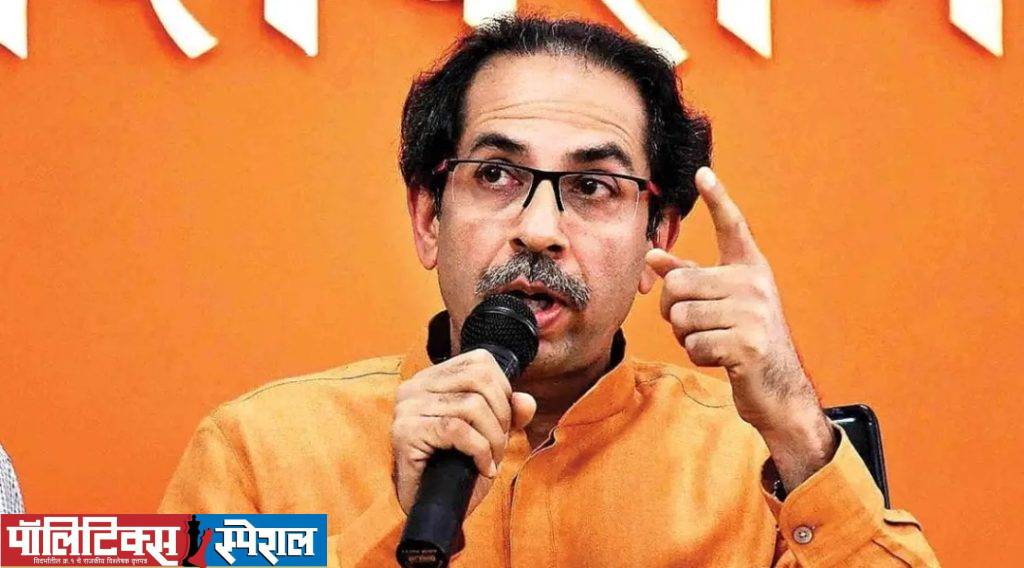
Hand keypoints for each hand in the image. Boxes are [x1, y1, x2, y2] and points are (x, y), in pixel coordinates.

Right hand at [390, 349, 536, 514]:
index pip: (480, 361)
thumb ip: (509, 413)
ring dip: (492, 438)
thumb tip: (526, 401)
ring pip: (472, 405)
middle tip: (498, 446)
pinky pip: (457, 429)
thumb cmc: (456, 468)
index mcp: (432, 378)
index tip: (502, 422)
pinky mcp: (405, 432)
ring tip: (489, 460)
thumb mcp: (489, 435)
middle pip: (479, 379)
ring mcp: (407, 408)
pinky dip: (479, 450)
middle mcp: (415, 386)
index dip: (502, 390)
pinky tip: (482, 468)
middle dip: (501, 415)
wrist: (431, 507)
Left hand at [646, 167, 834, 487]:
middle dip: (673, 311)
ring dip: (686, 336)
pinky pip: (693, 344)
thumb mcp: (720, 304)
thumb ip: (689, 279)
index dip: (718, 199)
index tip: (703, 172)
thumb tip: (652, 255)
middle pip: (678, 284)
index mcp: (749, 268)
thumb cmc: (742, 339)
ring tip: (712, 340)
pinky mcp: (748, 344)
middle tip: (694, 324)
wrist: (777, 388)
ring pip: (682, 317)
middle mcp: (754, 283)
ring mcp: (753, 313)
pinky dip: (698, 356)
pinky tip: (721, 358)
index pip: (732, 226)